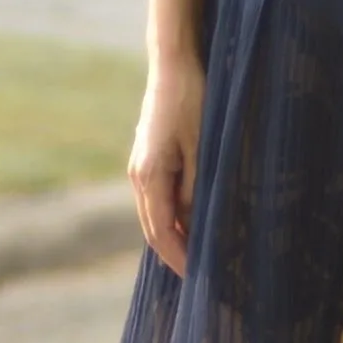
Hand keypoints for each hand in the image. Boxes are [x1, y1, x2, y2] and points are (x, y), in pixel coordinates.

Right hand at [128, 52, 205, 275]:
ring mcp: (140, 167)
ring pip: (154, 215)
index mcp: (150, 176)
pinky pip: (157, 199)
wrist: (173, 65)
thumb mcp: (203, 148)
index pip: (162, 232)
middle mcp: (139, 176)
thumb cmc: (193, 101)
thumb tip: (193, 224)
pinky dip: (172, 217)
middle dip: (175, 254)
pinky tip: (191, 223)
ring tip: (198, 256)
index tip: (198, 278)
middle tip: (200, 277)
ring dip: (174, 237)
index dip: (179, 258)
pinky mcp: (148, 158)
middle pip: (153, 229)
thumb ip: (197, 189)